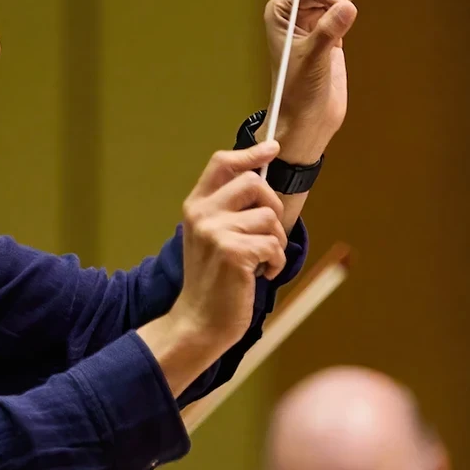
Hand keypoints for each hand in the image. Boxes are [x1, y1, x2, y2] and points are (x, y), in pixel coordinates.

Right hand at [137, 140, 287, 393]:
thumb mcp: (211, 238)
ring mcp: (215, 232)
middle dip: (272, 207)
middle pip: (254, 183)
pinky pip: (273, 244)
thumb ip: (228, 209)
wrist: (199, 320)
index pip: (222, 164)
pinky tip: (261, 275)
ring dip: (274, 242)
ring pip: (269, 218)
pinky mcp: (232, 252)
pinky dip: (275, 263)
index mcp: (195, 207)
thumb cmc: (212, 281)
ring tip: (260, 262)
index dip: (250, 153)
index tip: (272, 149)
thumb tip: (261, 177)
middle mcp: (201, 214)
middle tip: (267, 233)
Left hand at [264, 0, 384, 161]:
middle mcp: (293, 14)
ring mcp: (312, 22)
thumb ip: (328, 33)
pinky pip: (343, 4)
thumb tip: (348, 6)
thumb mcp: (312, 61)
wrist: (306, 118)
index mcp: (280, 15)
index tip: (348, 9)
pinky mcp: (329, 32)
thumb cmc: (298, 93)